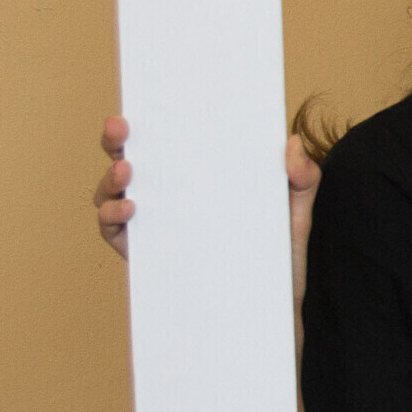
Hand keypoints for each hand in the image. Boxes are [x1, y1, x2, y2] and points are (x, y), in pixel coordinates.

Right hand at [91, 117, 323, 310]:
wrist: (270, 313)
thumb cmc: (279, 258)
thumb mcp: (295, 214)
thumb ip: (301, 179)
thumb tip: (292, 142)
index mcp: (198, 177)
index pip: (167, 141)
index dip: (150, 119)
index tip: (145, 99)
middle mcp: (168, 196)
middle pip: (130, 159)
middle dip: (116, 139)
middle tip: (119, 125)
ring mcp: (153, 225)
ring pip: (112, 193)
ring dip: (110, 178)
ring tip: (127, 170)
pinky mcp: (143, 255)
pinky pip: (113, 232)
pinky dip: (111, 217)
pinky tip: (128, 210)